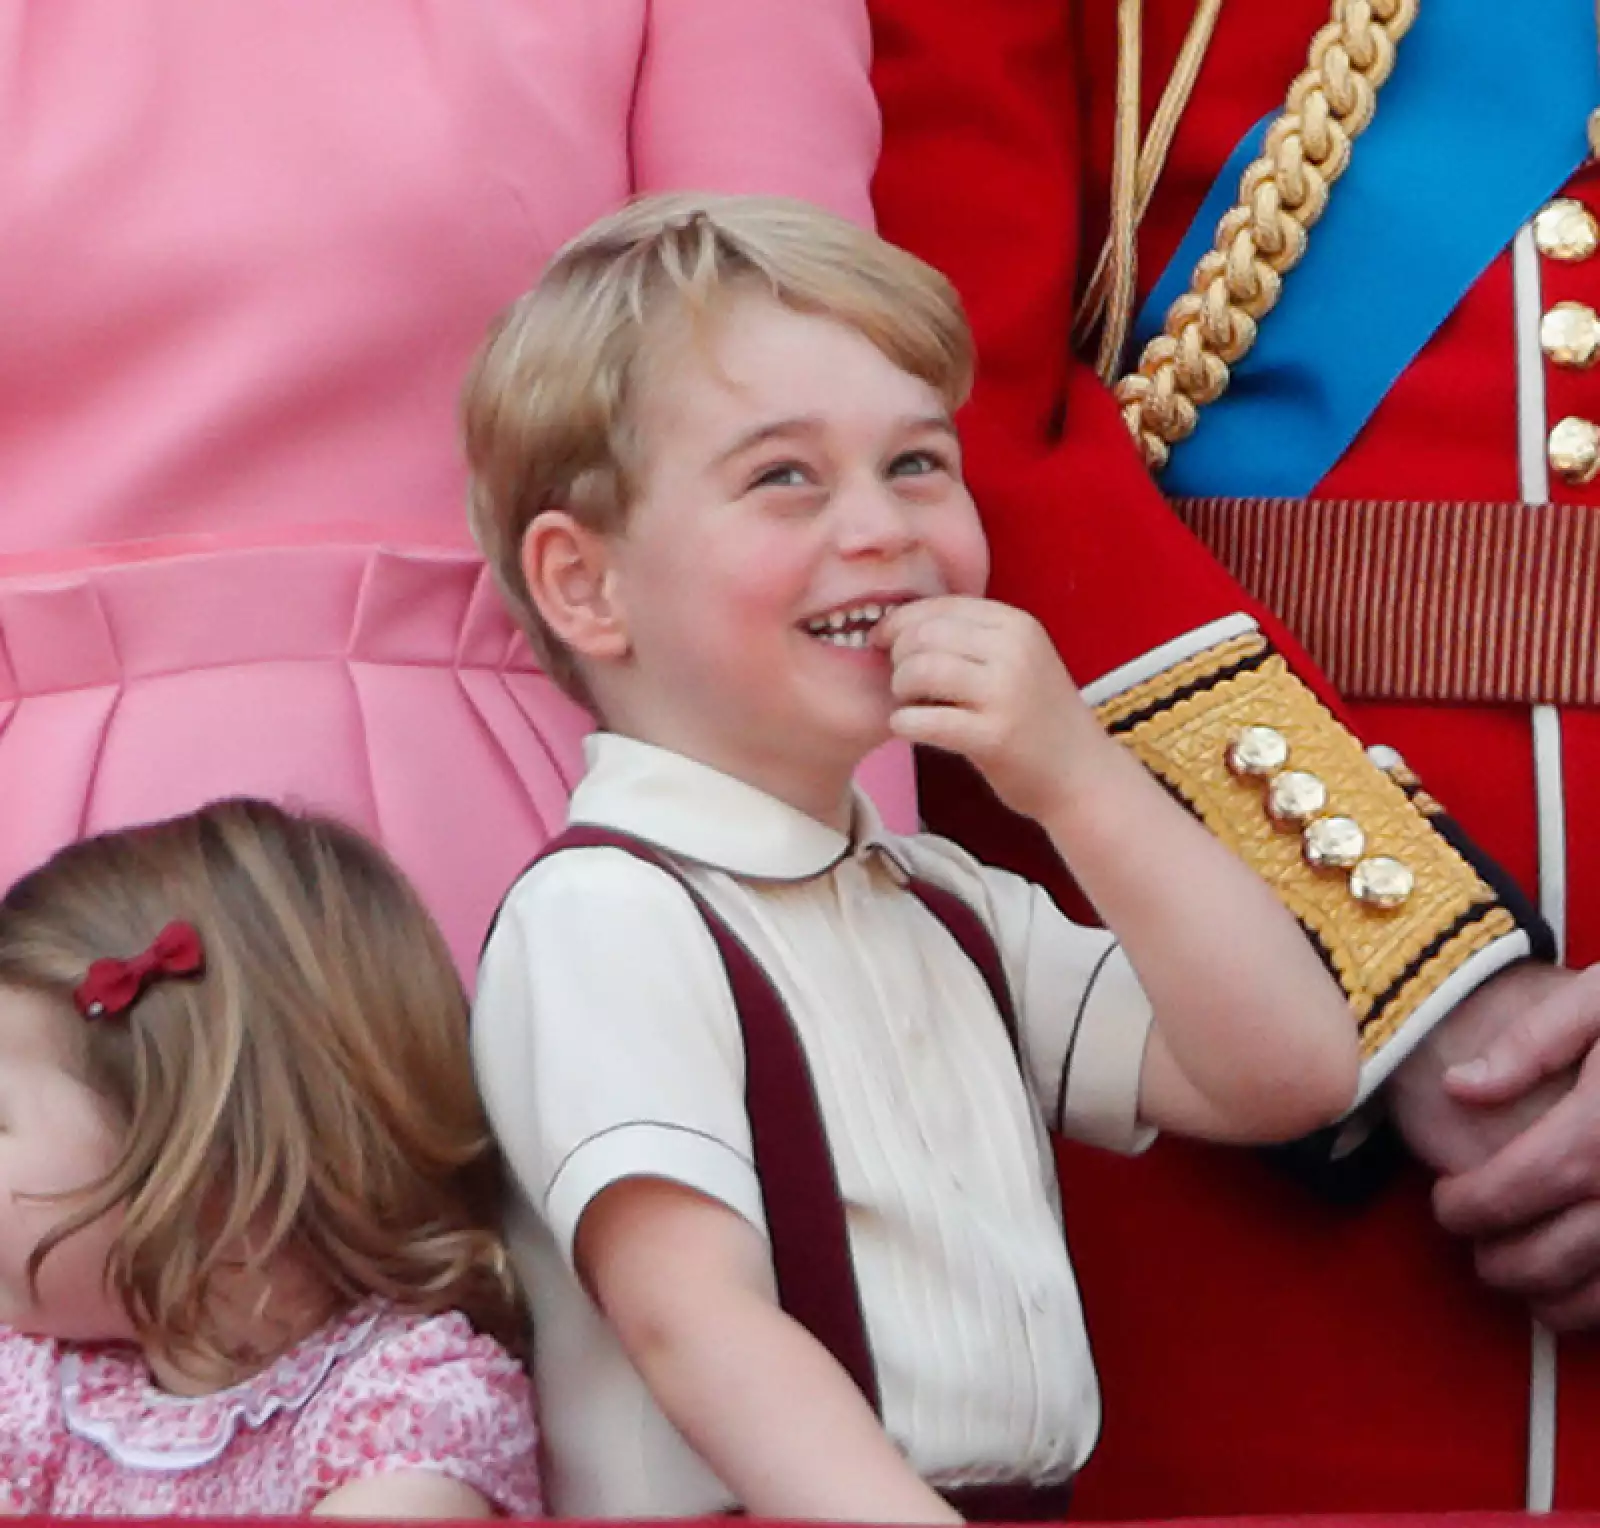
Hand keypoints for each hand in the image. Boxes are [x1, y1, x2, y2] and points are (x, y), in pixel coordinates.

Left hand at [875, 596, 1106, 821]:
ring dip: (900, 688)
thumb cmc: (1037, 718)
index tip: (882, 642)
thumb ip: (971, 638)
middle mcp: (1014, 651)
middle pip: (924, 635)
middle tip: (900, 682)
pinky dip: (903, 722)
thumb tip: (899, 625)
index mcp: (1017, 625)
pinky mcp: (993, 737)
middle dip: (898, 657)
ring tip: (909, 704)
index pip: (940, 606)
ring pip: (920, 670)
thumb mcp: (1018, 659)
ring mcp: (1005, 694)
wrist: (1082, 775)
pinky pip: (924, 720)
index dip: (900, 622)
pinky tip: (907, 727)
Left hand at [1391, 962, 1599, 1327]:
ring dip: (1549, 1298)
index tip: (1445, 1202)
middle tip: (1475, 1246)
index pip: (1518, 1185)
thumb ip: (1533, 1041)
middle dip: (1500, 1260)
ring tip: (1516, 1277)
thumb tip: (1459, 1086)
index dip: (1469, 1205)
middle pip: (1554, 1253)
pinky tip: (1578, 1294)